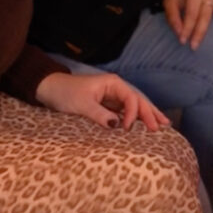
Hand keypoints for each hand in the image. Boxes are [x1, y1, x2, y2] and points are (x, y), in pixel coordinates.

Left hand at [35, 71, 169, 130]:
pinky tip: (144, 125)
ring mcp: (113, 97)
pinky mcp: (108, 105)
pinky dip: (136, 119)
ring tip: (163, 124)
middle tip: (161, 127)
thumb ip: (100, 114)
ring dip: (147, 115)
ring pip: (135, 106)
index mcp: (113, 83)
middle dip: (150, 113)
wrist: (49, 89)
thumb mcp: (81, 104)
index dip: (133, 113)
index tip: (127, 128)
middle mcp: (116, 88)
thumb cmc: (65, 93)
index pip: (131, 98)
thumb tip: (117, 125)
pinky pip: (126, 112)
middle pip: (138, 100)